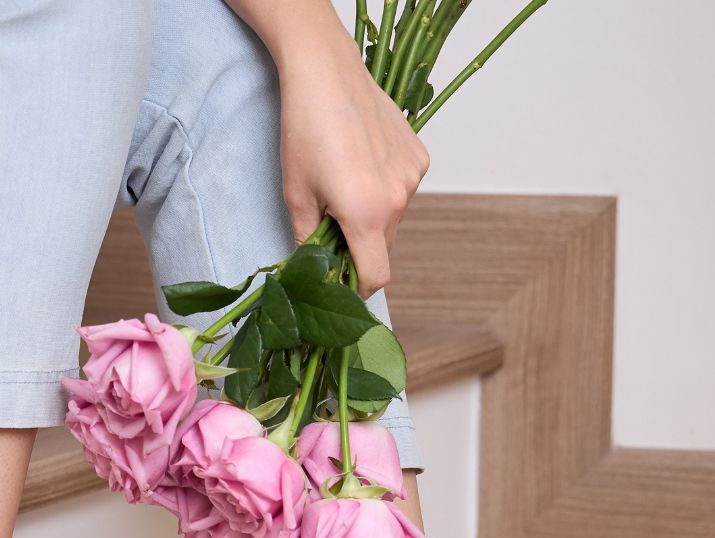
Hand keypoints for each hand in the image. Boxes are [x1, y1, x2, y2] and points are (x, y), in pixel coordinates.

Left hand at [276, 25, 429, 296]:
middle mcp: (398, 199)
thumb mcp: (296, 195)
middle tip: (331, 229)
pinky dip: (384, 190)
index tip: (341, 283)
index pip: (376, 277)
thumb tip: (310, 271)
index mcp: (367, 215)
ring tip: (344, 186)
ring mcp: (412, 177)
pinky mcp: (418, 156)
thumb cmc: (304, 132)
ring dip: (371, 218)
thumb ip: (308, 242)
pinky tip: (362, 164)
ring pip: (393, 219)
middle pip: (383, 248)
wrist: (325, 73)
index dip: (357, 288)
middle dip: (359, 249)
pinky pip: (402, 190)